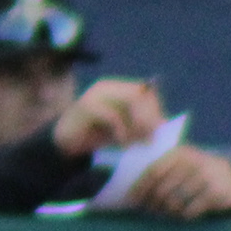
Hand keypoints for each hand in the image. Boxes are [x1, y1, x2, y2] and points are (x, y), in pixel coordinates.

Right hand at [51, 77, 167, 157]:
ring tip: (139, 143)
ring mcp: (96, 94)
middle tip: (152, 139)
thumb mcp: (123, 129)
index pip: (145, 91)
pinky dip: (121, 131)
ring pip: (130, 101)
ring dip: (138, 124)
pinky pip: (112, 116)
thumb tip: (164, 125)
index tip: (159, 131)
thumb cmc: (96, 135)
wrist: (65, 142)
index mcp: (117, 88)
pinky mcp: (86, 106)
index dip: (155, 110)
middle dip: (149, 117)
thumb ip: (139, 124)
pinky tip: (122, 144)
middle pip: (139, 94)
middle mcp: (107, 87)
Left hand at [125, 144, 230, 219]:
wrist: (230, 175)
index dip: (140, 187)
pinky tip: (182, 215)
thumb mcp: (180, 162)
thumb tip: (132, 192)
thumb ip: (159, 170)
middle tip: (149, 210)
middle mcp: (192, 162)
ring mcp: (205, 177)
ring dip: (166, 211)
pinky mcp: (216, 193)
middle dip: (152, 203)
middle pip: (162, 189)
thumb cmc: (194, 171)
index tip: (131, 200)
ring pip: (175, 201)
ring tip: (165, 212)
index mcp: (179, 153)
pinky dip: (182, 215)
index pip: (153, 171)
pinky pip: (190, 210)